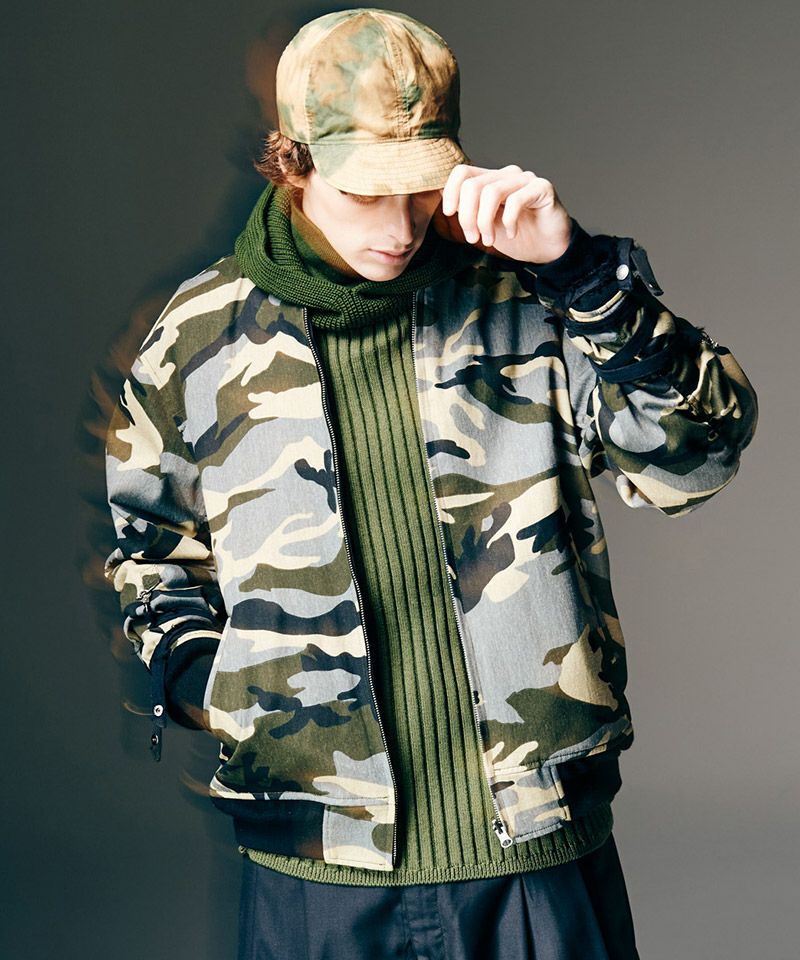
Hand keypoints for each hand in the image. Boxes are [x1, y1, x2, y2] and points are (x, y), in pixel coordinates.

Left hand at [435, 164, 572, 263]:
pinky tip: (512, 234)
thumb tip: (442, 199)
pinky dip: (508, 222)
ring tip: (489, 241)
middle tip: (473, 238)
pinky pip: (516, 200)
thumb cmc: (517, 236)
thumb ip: (468, 211)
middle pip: (472, 186)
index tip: (450, 215)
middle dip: (467, 217)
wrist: (548, 249)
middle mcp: (507, 175)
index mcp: (491, 180)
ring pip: (491, 192)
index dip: (451, 192)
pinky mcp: (543, 188)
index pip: (462, 172)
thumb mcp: (485, 225)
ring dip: (484, 222)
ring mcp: (525, 179)